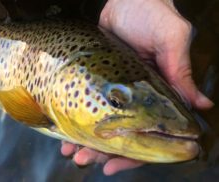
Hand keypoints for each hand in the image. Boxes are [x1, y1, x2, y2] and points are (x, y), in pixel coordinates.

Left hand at [62, 0, 213, 175]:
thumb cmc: (154, 16)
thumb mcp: (172, 40)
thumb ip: (181, 72)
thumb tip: (201, 106)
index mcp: (156, 96)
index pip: (147, 136)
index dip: (132, 155)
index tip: (113, 166)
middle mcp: (135, 99)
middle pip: (118, 136)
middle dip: (101, 151)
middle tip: (83, 160)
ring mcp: (114, 92)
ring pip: (99, 125)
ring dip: (85, 141)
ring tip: (71, 153)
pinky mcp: (97, 81)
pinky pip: (85, 105)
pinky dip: (74, 119)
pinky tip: (62, 131)